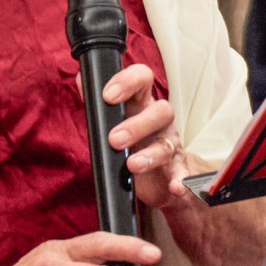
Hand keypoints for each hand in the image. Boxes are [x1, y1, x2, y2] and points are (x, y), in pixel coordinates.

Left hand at [102, 63, 188, 211]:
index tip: (108, 96)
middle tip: (114, 139)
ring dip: (150, 155)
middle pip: (161, 110)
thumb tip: (81, 78)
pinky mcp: (176, 171)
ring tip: (132, 165)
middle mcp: (160, 121)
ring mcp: (170, 145)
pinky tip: (175, 187)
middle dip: (137, 124)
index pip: (143, 79)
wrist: (156, 177)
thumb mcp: (114, 120)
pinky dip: (182, 181)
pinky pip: (184, 174)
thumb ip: (97, 102)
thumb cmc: (132, 142)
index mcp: (142, 104)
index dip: (128, 82)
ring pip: (166, 144)